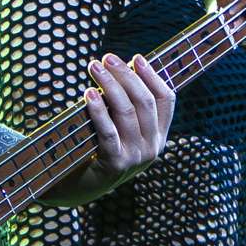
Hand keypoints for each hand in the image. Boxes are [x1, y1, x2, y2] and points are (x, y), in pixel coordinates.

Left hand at [48, 54, 175, 205]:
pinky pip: (108, 131)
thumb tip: (124, 67)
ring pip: (127, 112)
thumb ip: (128, 107)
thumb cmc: (98, 149)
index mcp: (159, 136)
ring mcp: (136, 157)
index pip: (166, 100)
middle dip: (127, 75)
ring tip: (94, 67)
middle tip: (107, 58)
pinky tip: (89, 93)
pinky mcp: (116, 165)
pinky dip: (98, 109)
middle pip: (145, 101)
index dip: (153, 76)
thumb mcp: (122, 130)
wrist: (79, 188)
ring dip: (110, 85)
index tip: (137, 57)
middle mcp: (153, 147)